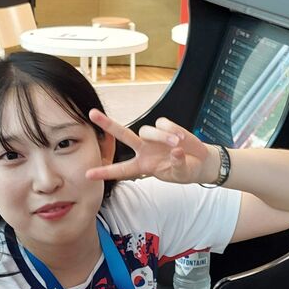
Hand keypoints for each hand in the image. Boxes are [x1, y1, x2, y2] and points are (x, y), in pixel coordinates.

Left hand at [84, 110, 216, 184]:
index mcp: (142, 166)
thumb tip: (176, 150)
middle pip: (123, 135)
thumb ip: (177, 163)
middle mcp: (143, 150)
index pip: (121, 170)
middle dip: (107, 124)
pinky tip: (182, 138)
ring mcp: (153, 138)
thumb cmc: (185, 170)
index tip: (87, 174)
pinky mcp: (165, 127)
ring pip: (148, 130)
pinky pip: (163, 124)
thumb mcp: (181, 173)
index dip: (105, 172)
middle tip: (92, 114)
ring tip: (178, 144)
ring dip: (162, 137)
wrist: (200, 161)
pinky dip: (173, 130)